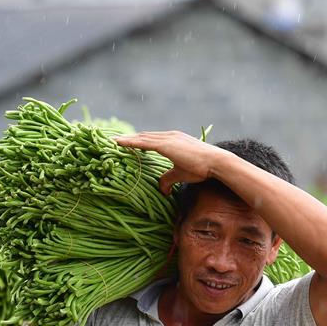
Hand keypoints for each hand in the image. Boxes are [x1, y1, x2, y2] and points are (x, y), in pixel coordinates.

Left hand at [114, 131, 232, 194]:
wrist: (215, 163)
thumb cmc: (202, 168)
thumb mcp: (180, 174)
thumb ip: (169, 179)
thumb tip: (162, 190)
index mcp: (172, 140)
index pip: (150, 139)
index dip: (136, 140)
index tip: (123, 143)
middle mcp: (169, 136)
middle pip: (143, 135)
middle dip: (128, 138)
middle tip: (111, 141)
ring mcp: (167, 138)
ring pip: (141, 137)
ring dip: (126, 139)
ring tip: (111, 142)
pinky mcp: (166, 145)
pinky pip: (143, 142)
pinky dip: (131, 142)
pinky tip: (120, 144)